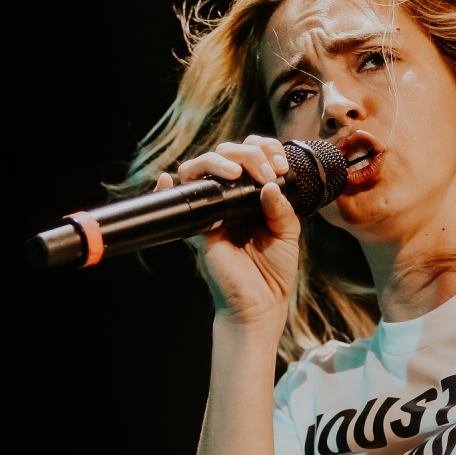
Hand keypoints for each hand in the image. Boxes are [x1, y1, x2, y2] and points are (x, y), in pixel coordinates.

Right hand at [155, 135, 300, 329]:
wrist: (259, 305)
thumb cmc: (274, 272)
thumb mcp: (288, 235)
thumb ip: (281, 209)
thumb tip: (269, 185)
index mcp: (254, 195)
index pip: (251, 156)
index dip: (264, 149)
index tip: (280, 166)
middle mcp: (231, 198)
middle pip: (226, 154)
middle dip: (248, 153)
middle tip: (266, 174)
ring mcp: (212, 210)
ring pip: (200, 169)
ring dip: (216, 161)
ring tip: (235, 173)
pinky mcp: (198, 228)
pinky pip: (178, 203)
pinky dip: (167, 188)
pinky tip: (169, 180)